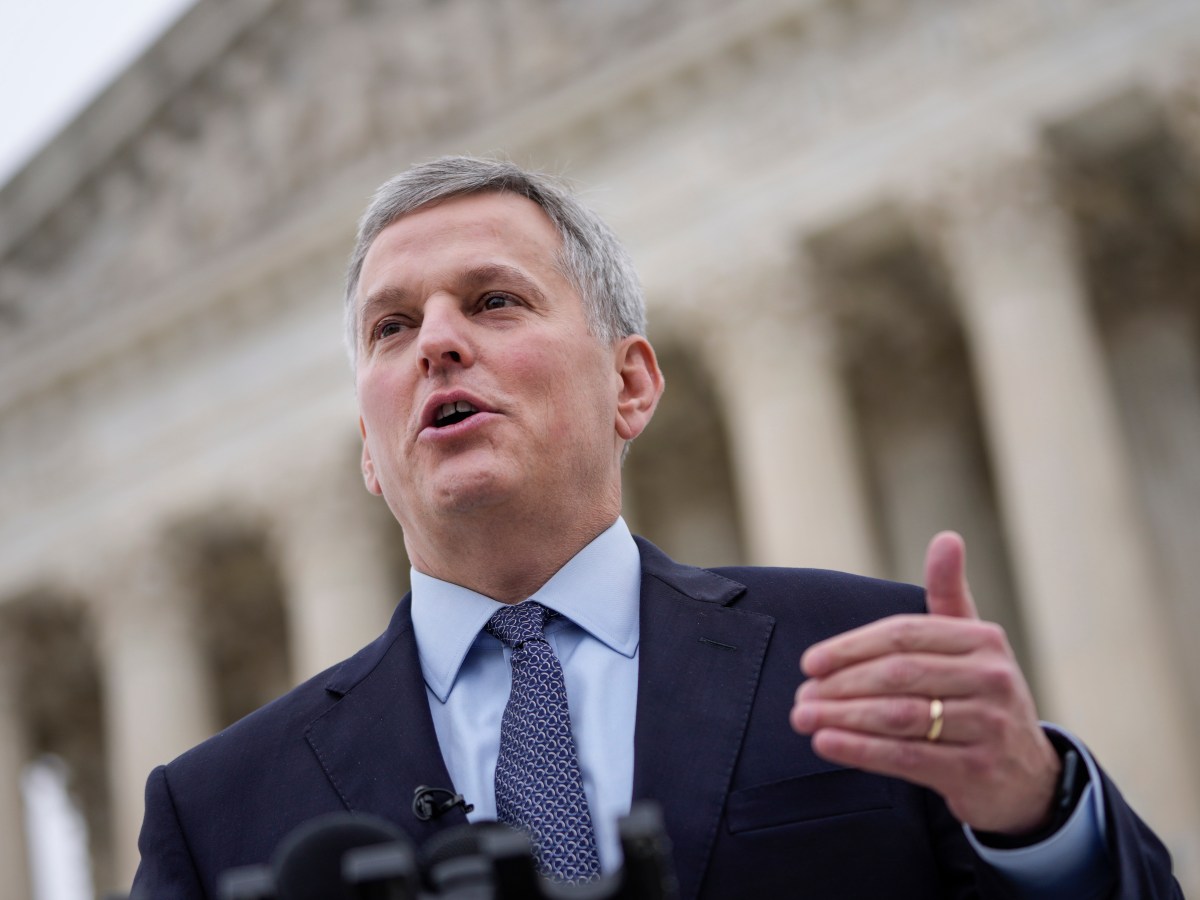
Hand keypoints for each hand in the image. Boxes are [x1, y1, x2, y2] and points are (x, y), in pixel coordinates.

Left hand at [789, 531, 1060, 833]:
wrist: (1027, 774)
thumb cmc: (980, 696)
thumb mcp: (971, 643)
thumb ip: (949, 593)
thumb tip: (946, 537)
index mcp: (983, 639)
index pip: (903, 635)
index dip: (851, 647)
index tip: (810, 662)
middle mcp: (992, 678)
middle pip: (897, 674)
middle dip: (840, 685)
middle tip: (801, 697)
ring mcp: (989, 725)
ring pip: (899, 716)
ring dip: (843, 717)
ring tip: (804, 719)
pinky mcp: (977, 769)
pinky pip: (907, 756)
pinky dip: (861, 750)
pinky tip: (827, 744)